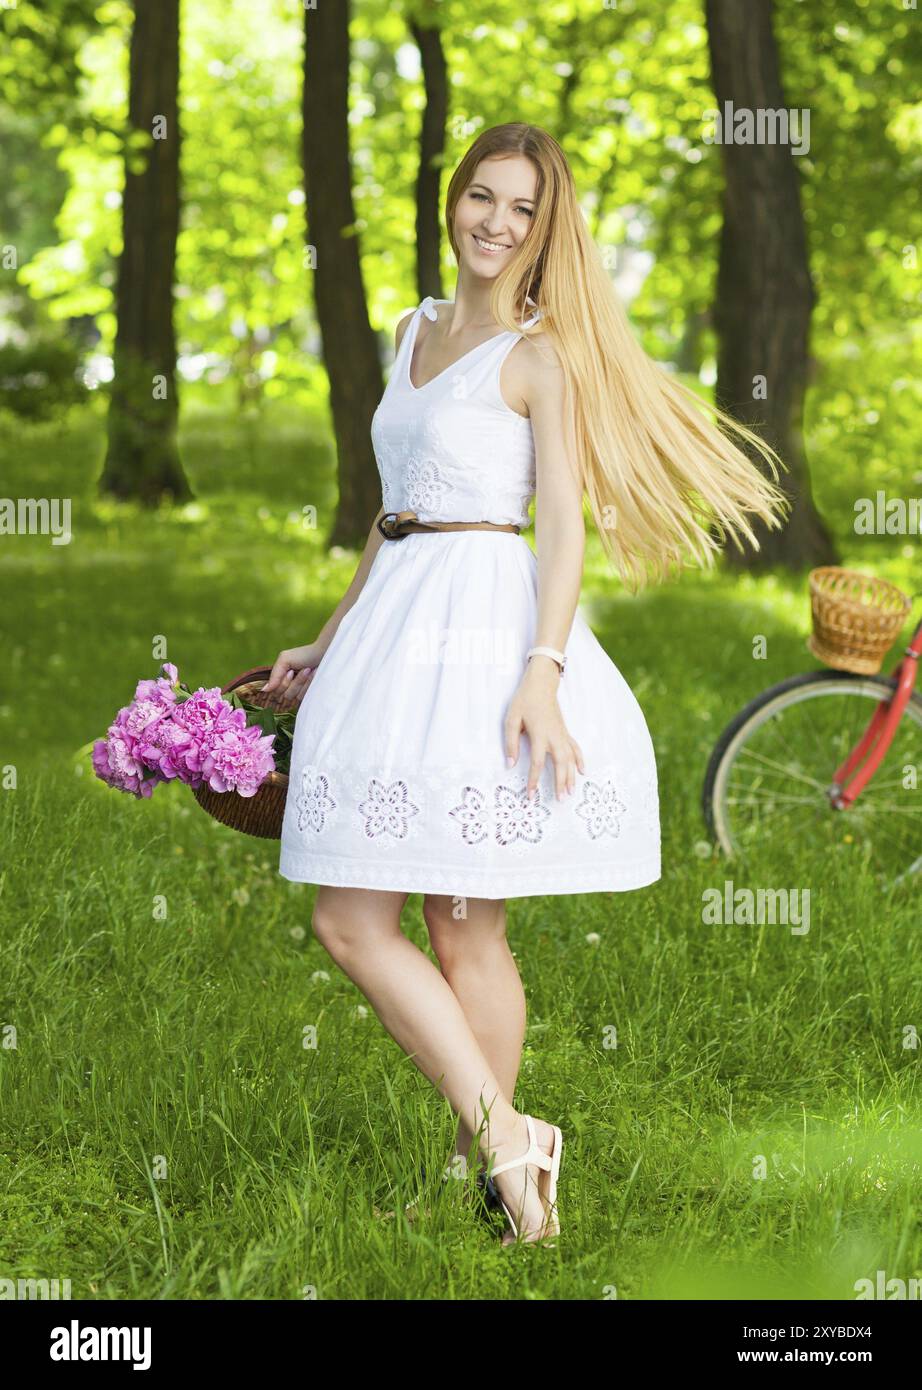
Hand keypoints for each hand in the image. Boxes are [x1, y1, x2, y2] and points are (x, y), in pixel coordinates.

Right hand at [261, 642, 324, 710]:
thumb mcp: (285, 659)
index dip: (283, 683)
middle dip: (296, 682)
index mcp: (282, 678)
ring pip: (296, 696)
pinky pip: (306, 697)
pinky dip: (311, 684)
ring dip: (304, 682)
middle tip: (304, 669)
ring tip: (311, 670)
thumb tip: (265, 690)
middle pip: (286, 695)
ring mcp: (301, 691)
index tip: (291, 671)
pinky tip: (316, 675)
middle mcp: (291, 687)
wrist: (324, 653)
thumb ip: (274, 675)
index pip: (276, 691)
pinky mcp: (311, 694)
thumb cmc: (305, 654)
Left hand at [503, 660, 584, 801]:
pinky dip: (580, 760)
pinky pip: (575, 748)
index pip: (537, 762)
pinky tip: (583, 771)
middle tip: (560, 800)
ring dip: (571, 776)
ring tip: (571, 793)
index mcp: (539, 734)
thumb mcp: (512, 719)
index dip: (534, 780)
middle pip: (560, 764)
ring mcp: (562, 734)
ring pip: (570, 759)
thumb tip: (510, 764)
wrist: (541, 683)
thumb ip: (510, 742)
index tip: (531, 795)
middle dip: (560, 783)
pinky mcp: (565, 731)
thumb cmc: (524, 700)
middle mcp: (554, 737)